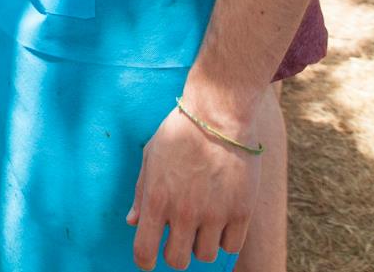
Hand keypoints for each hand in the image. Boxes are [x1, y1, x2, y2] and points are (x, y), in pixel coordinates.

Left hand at [128, 91, 264, 269]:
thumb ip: (140, 192)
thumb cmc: (179, 133)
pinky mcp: (241, 211)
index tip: (147, 261)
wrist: (218, 116)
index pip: (144, 250)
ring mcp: (214, 214)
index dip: (144, 261)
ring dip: (201, 246)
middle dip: (175, 254)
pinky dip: (225, 240)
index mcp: (156, 199)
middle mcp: (184, 212)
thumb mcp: (150, 157)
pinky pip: (231, 246)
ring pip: (206, 256)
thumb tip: (132, 222)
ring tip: (201, 225)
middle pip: (178, 260)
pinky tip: (222, 222)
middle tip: (178, 240)